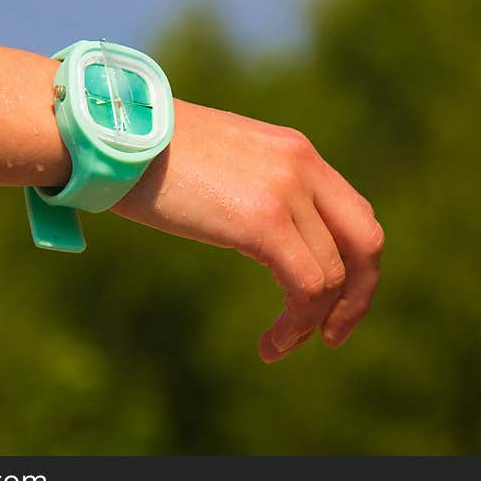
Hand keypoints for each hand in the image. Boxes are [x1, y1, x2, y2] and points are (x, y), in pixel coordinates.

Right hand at [113, 100, 383, 362]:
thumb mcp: (218, 166)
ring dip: (311, 321)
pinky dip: (295, 323)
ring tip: (279, 345)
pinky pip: (306, 286)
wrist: (114, 134)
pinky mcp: (263, 220)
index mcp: (293, 152)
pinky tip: (270, 344)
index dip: (351, 263)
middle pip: (366, 241)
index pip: (352, 213)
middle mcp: (301, 166)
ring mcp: (286, 191)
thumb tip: (255, 231)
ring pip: (334, 275)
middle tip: (330, 334)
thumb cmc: (148, 155)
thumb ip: (251, 190)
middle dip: (356, 296)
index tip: (328, 301)